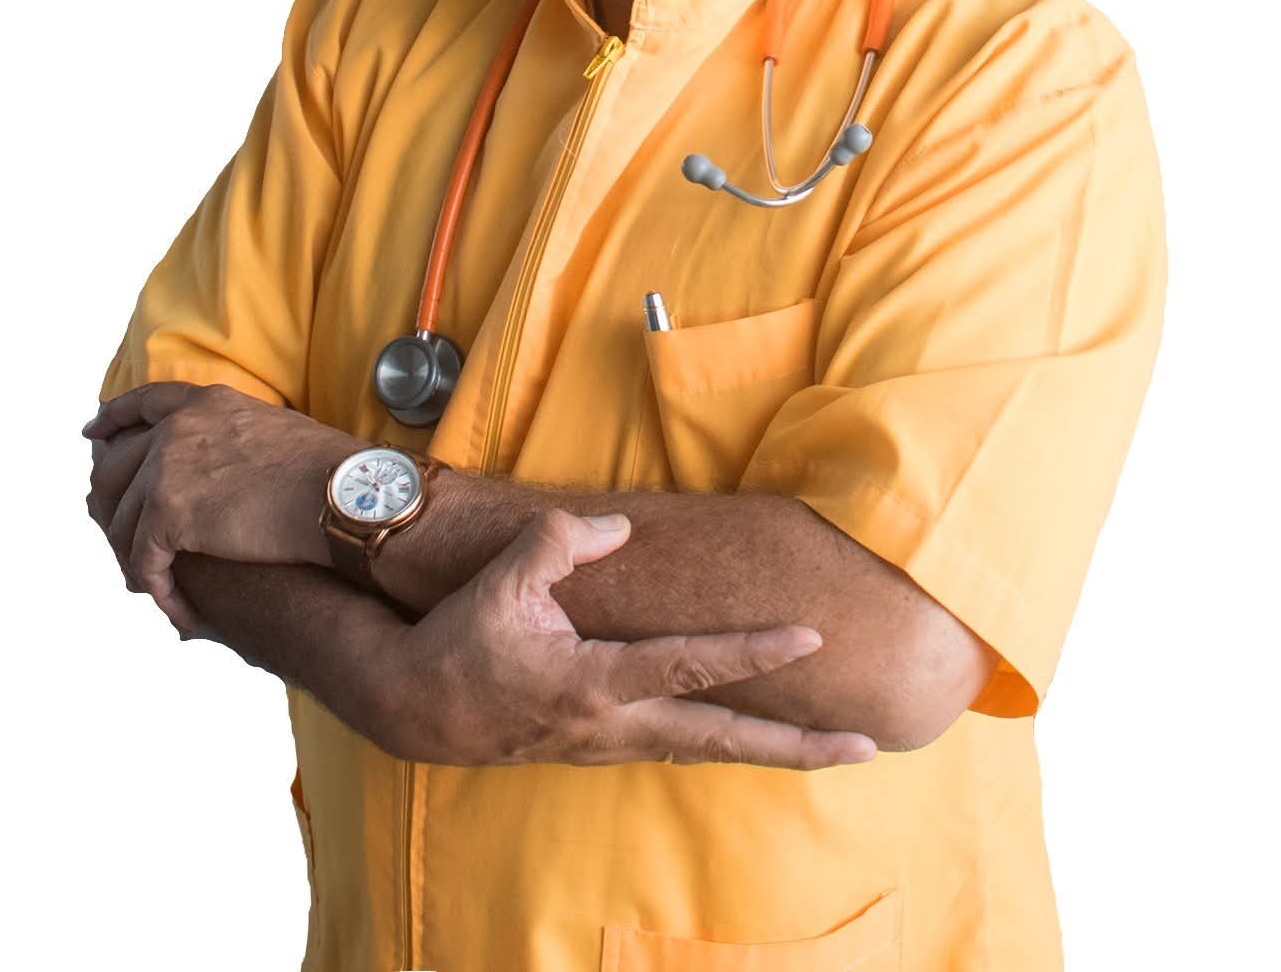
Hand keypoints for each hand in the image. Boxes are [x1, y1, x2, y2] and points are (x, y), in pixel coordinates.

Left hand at [81, 383, 359, 634]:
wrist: (342, 496)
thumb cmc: (329, 473)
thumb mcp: (273, 430)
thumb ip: (234, 438)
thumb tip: (221, 469)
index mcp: (207, 403)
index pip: (143, 403)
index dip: (113, 419)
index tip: (93, 433)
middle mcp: (178, 429)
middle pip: (115, 466)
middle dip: (108, 503)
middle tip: (114, 531)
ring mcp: (167, 468)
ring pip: (120, 521)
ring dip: (133, 557)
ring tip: (152, 585)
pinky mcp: (167, 514)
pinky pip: (143, 562)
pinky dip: (158, 591)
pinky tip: (179, 610)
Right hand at [377, 509, 878, 770]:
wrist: (416, 707)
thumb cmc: (461, 639)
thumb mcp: (502, 579)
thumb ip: (561, 543)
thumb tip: (623, 529)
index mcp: (593, 682)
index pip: (689, 666)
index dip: (751, 651)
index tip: (808, 637)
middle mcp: (614, 724)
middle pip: (722, 739)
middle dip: (796, 745)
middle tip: (864, 744)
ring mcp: (612, 744)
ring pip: (709, 750)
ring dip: (775, 750)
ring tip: (838, 747)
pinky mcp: (607, 746)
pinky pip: (683, 746)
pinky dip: (730, 743)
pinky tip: (762, 736)